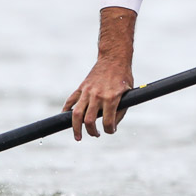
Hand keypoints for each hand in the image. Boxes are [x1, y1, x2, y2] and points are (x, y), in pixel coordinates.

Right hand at [63, 6, 136, 139]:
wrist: (114, 59)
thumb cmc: (123, 77)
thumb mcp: (128, 94)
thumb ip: (121, 110)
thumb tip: (112, 125)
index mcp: (111, 98)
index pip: (108, 122)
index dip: (109, 130)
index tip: (109, 130)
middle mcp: (98, 96)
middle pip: (89, 121)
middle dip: (92, 131)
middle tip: (95, 134)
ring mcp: (87, 91)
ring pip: (76, 114)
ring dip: (76, 128)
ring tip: (78, 136)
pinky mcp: (81, 87)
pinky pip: (70, 101)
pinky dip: (66, 111)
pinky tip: (66, 118)